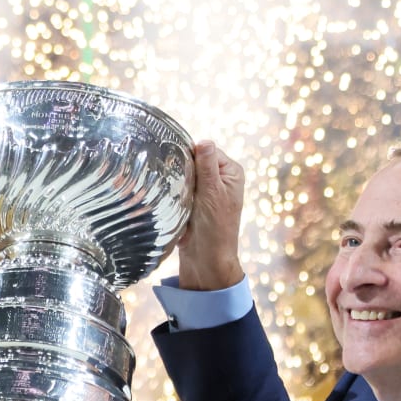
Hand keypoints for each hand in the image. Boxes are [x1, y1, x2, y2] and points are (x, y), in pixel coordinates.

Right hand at [174, 141, 245, 290]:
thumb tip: (204, 141)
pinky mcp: (194, 205)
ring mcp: (207, 193)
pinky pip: (180, 191)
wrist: (206, 259)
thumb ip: (208, 165)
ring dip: (176, 184)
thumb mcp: (212, 192)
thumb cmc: (214, 227)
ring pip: (185, 177)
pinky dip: (174, 195)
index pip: (207, 151)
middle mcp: (221, 180)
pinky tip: (170, 201)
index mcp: (231, 172)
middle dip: (182, 170)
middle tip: (173, 182)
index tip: (177, 164)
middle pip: (195, 163)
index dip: (191, 155)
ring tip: (172, 195)